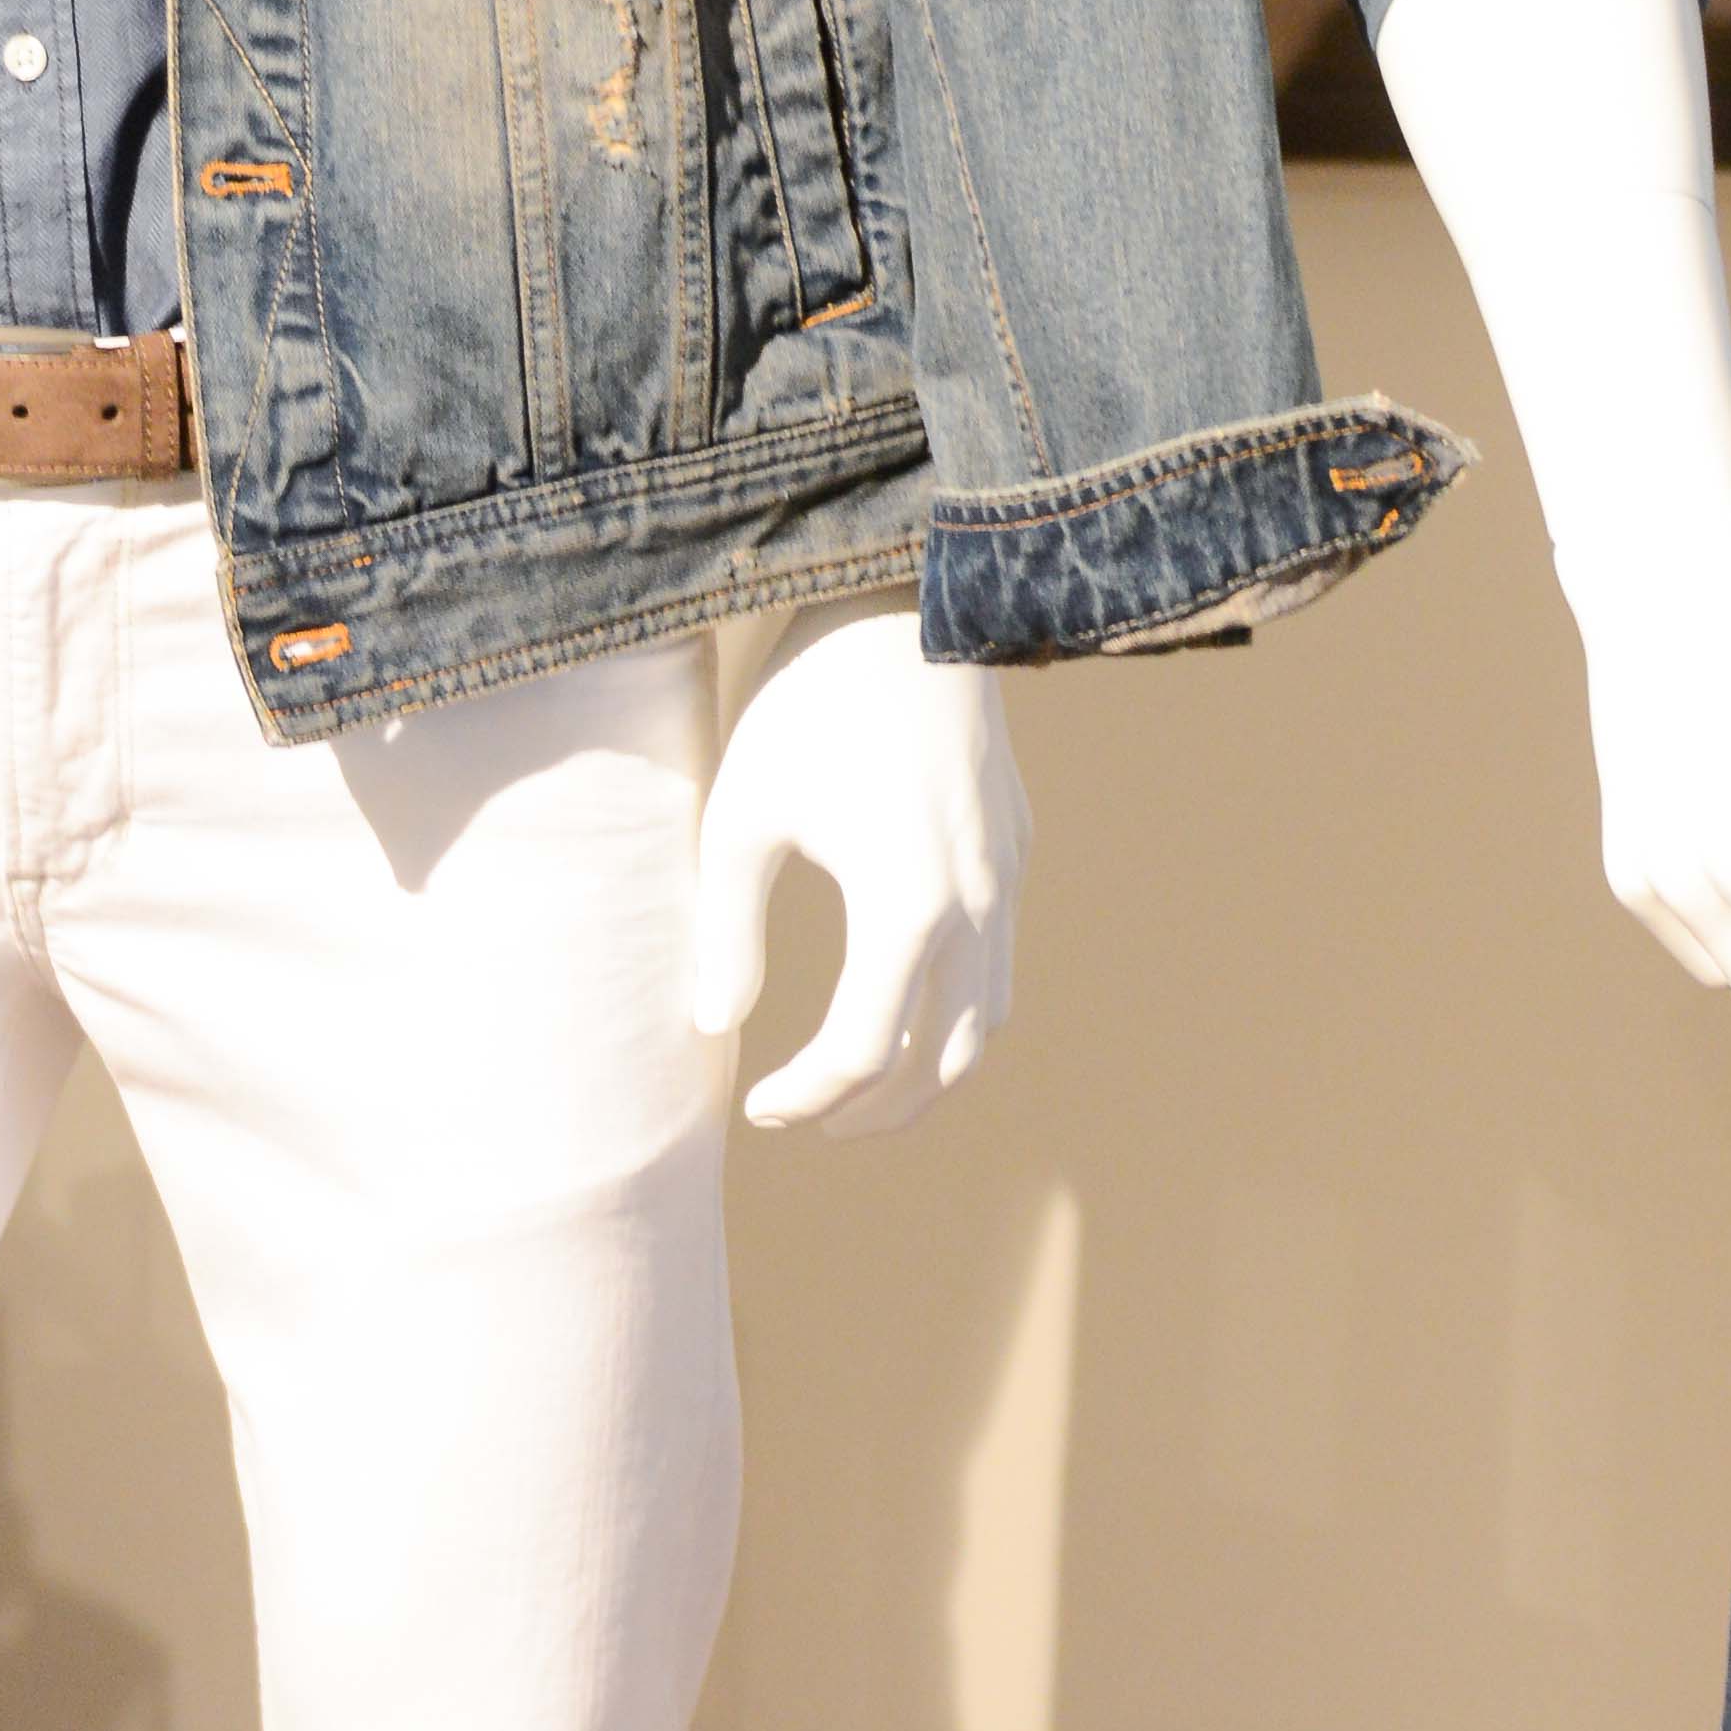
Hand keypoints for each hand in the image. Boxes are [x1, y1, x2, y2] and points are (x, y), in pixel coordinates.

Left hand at [690, 603, 1026, 1135]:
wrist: (905, 607)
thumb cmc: (807, 706)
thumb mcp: (742, 818)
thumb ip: (729, 931)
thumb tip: (715, 1025)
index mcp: (904, 907)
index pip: (861, 1051)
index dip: (806, 1095)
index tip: (757, 1106)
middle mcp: (974, 907)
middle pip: (939, 1062)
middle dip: (871, 1110)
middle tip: (807, 1123)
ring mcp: (1006, 882)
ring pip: (986, 1025)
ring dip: (928, 1076)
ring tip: (863, 1094)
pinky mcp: (1014, 852)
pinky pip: (1000, 968)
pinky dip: (957, 1018)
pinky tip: (906, 1012)